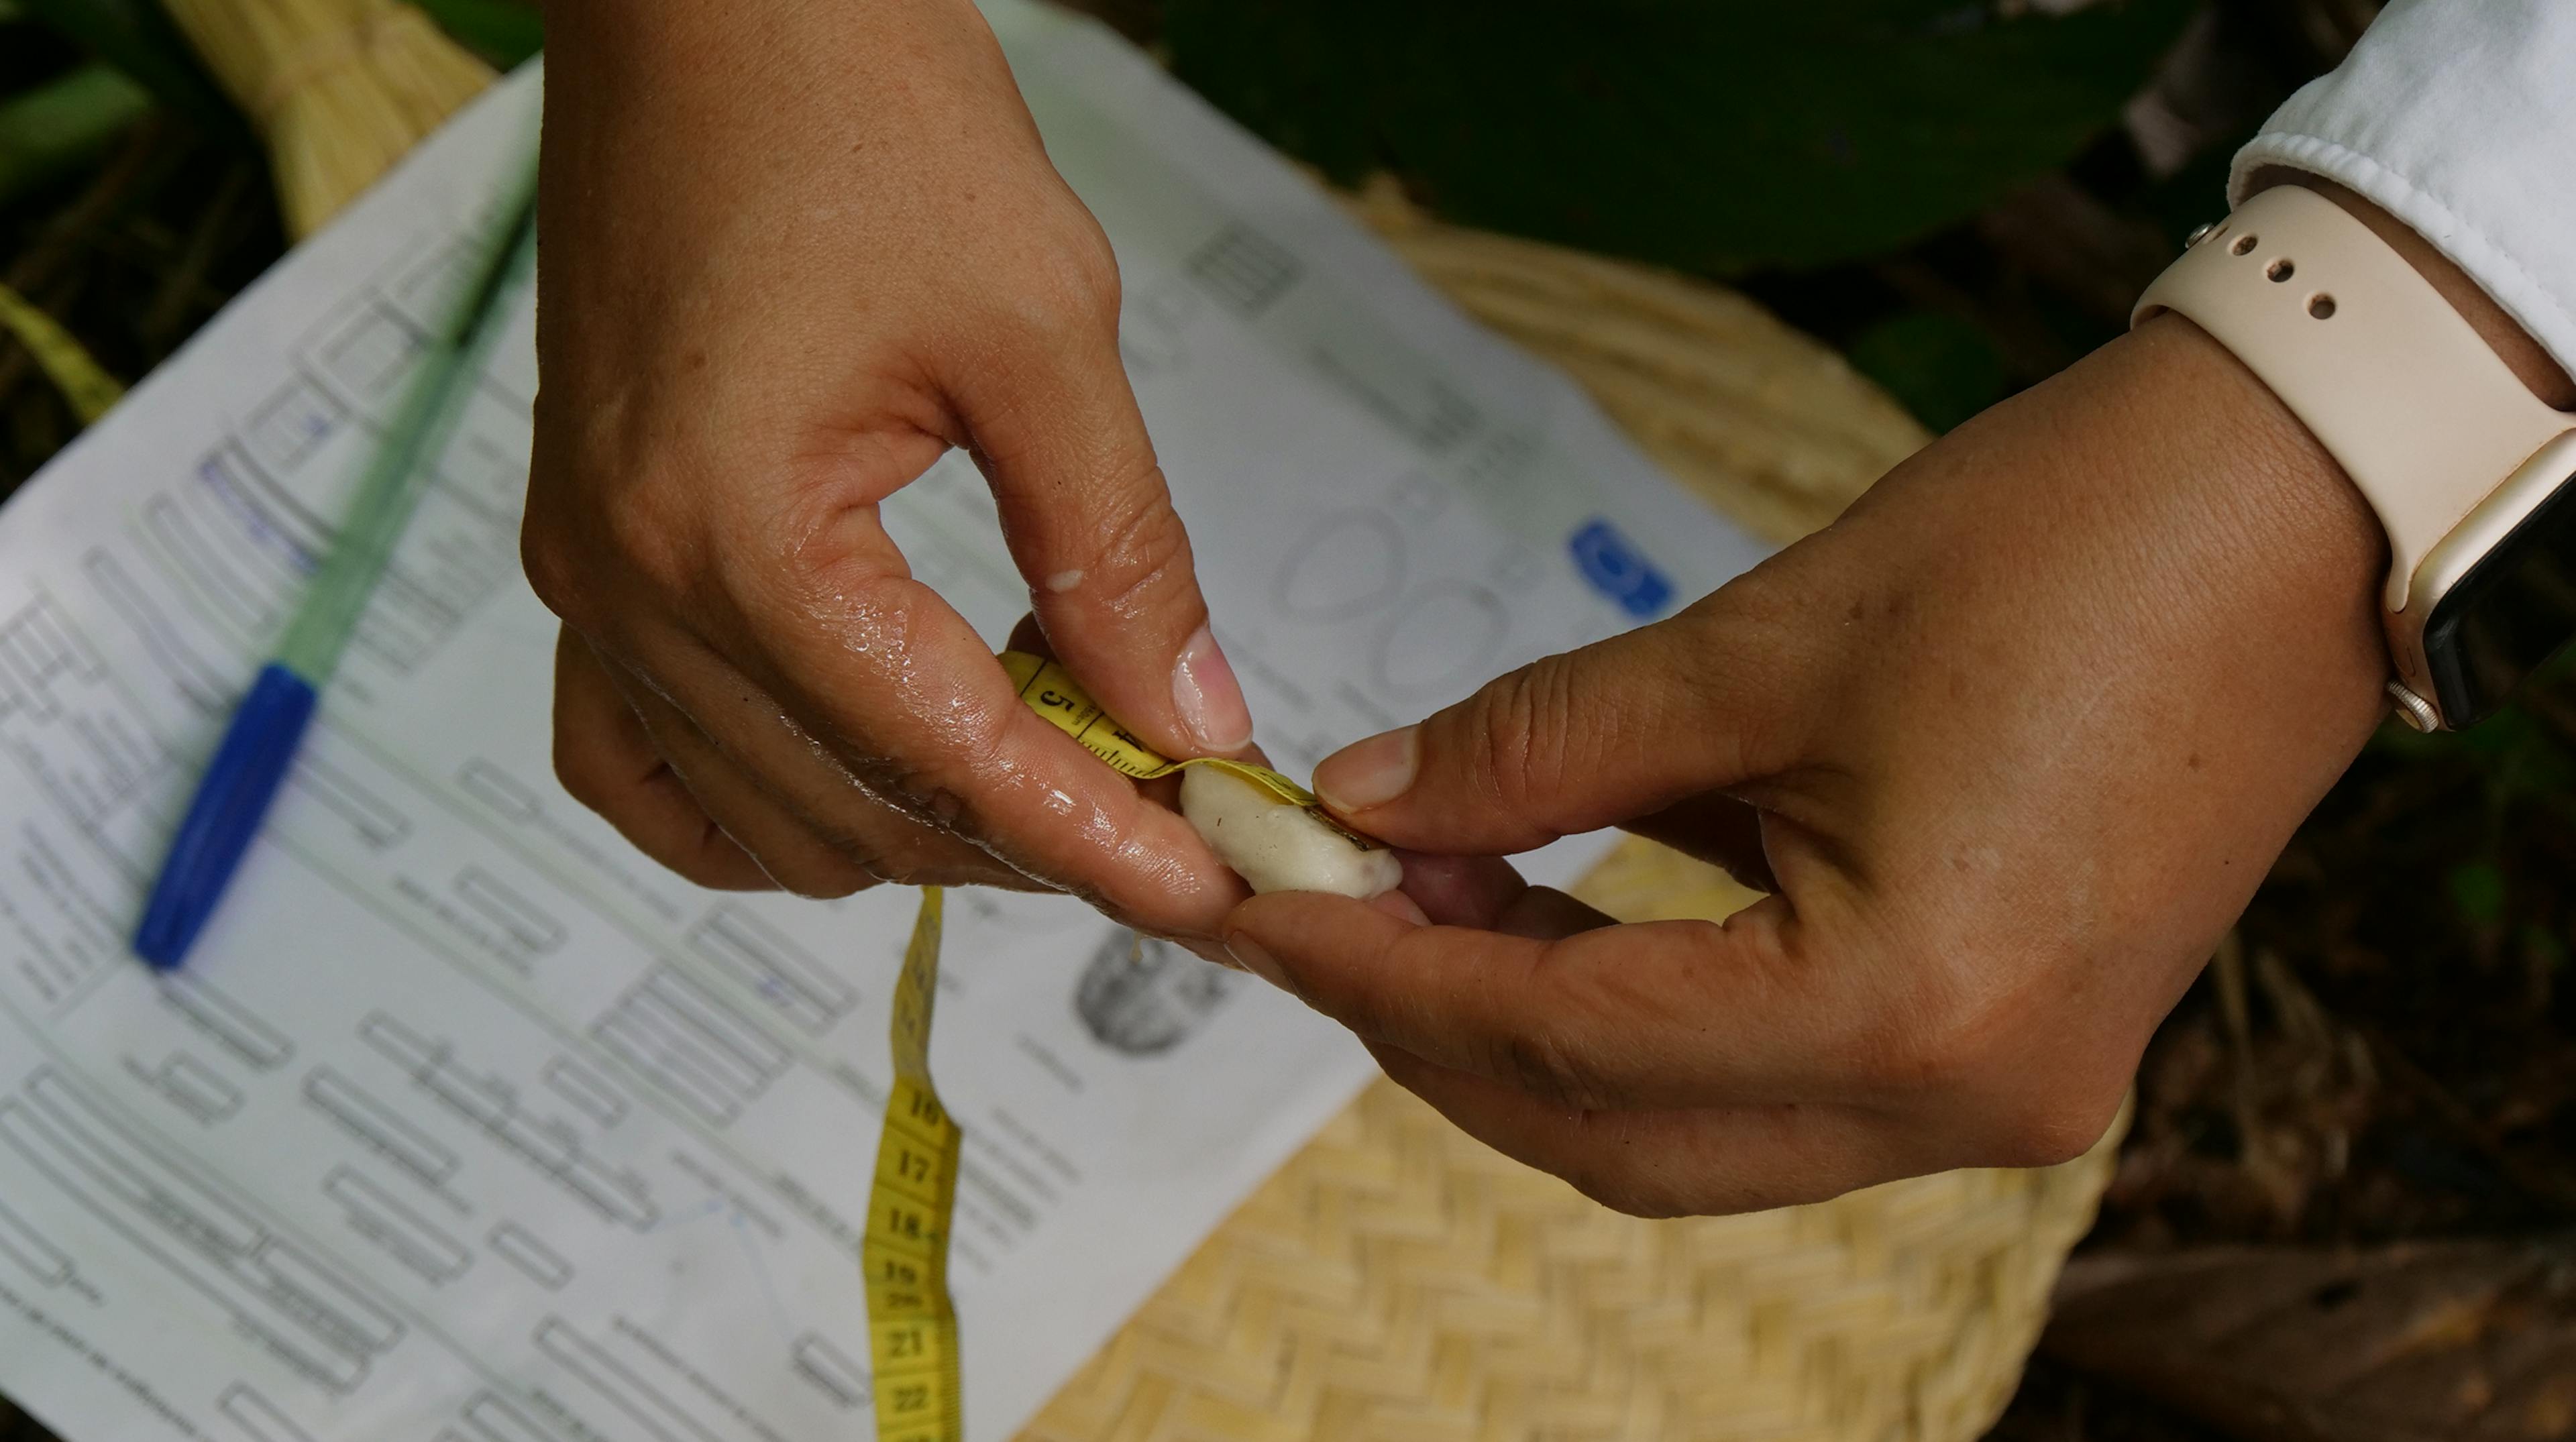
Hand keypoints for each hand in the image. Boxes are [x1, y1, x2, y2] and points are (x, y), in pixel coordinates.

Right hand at [524, 0, 1253, 934]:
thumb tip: (1188, 720)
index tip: (1210, 894)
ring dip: (912, 828)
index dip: (1096, 842)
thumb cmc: (861, 112)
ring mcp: (586, 576)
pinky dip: (760, 802)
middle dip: (1026, 840)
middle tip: (1168, 823)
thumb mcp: (1042, 330)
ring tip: (1052, 782)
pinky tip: (866, 771)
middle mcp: (627, 585)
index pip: (943, 759)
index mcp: (730, 536)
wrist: (710, 1)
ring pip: (753, 820)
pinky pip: (642, 757)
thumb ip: (1116, 550)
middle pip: (852, 812)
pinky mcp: (584, 548)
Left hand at [1223, 312, 2395, 1216]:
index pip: (1562, 1039)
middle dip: (1438, 1027)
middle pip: (1613, 1133)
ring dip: (1536, 1033)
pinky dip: (1648, 1016)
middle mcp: (1961, 1100)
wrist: (2293, 507)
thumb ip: (1541, 747)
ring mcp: (2004, 1097)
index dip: (1379, 974)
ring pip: (1688, 1131)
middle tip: (1318, 908)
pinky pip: (1777, 1083)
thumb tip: (1369, 802)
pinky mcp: (2015, 1049)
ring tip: (1420, 894)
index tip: (1253, 911)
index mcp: (1906, 1007)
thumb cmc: (2065, 543)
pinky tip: (1554, 912)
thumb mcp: (1761, 645)